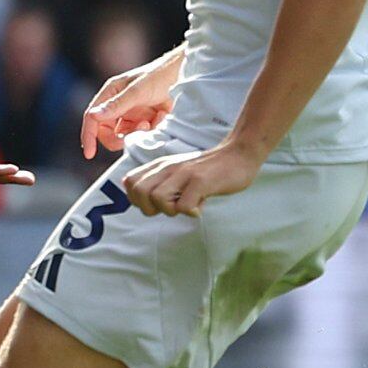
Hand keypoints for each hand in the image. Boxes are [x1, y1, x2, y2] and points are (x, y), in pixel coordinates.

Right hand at [79, 57, 180, 160]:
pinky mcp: (145, 122)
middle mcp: (118, 106)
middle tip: (137, 132)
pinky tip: (162, 116)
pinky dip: (152, 130)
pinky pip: (142, 136)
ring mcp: (132, 115)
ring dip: (138, 133)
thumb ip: (117, 104)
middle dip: (120, 137)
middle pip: (107, 133)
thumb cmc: (159, 76)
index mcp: (110, 94)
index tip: (89, 154)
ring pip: (125, 137)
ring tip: (152, 121)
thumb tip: (94, 115)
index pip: (92, 118)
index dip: (88, 136)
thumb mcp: (137, 91)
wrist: (185, 77)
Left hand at [124, 138, 262, 215]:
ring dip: (171, 210)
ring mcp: (184, 173)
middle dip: (150, 209)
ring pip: (158, 199)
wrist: (238, 155)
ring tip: (187, 205)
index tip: (155, 204)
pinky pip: (184, 206)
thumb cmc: (207, 170)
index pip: (130, 183)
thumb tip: (140, 200)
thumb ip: (160, 182)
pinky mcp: (201, 181)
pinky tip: (201, 206)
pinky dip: (191, 212)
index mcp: (160, 166)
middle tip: (170, 208)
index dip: (137, 199)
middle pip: (139, 192)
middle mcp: (168, 168)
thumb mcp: (178, 172)